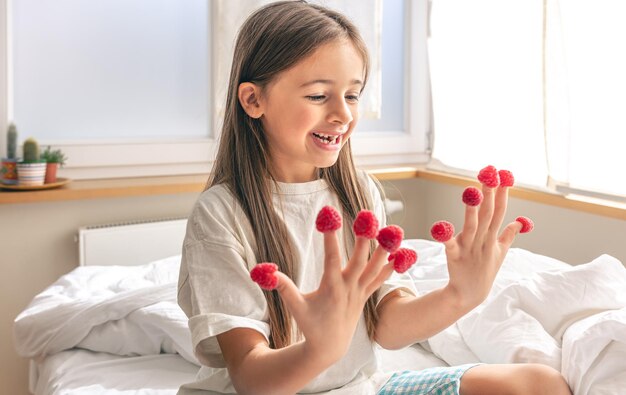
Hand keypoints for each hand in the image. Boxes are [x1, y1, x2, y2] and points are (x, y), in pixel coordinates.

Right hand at [273, 225, 393, 363]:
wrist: (330, 348)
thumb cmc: (310, 325)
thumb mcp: (295, 307)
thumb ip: (284, 287)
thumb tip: (265, 271)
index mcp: (331, 288)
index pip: (331, 257)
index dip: (330, 236)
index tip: (329, 217)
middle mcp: (349, 288)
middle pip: (360, 259)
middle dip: (364, 238)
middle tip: (367, 217)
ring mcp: (360, 292)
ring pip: (376, 268)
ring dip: (385, 250)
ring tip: (395, 230)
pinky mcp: (365, 295)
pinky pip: (381, 278)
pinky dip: (392, 267)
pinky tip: (404, 252)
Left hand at [441, 178, 523, 308]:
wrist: (470, 295)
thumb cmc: (484, 271)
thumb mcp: (500, 253)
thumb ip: (508, 236)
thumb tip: (519, 222)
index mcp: (493, 238)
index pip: (500, 212)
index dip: (502, 194)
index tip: (504, 176)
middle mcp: (483, 241)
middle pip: (488, 214)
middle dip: (489, 194)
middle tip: (490, 174)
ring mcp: (469, 249)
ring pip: (472, 225)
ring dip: (473, 208)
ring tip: (472, 190)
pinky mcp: (454, 257)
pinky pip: (449, 244)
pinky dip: (445, 236)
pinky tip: (440, 226)